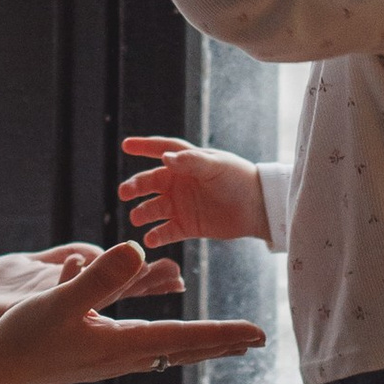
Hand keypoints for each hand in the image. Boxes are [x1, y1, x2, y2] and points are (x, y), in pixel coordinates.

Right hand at [0, 240, 262, 383]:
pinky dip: (166, 344)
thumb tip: (137, 252)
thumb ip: (99, 276)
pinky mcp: (92, 358)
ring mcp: (106, 361)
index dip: (222, 333)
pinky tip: (163, 345)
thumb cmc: (22, 335)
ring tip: (221, 343)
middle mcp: (120, 357)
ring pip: (165, 352)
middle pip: (183, 349)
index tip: (256, 333)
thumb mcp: (60, 298)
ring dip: (196, 345)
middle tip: (256, 341)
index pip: (184, 337)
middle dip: (220, 343)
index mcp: (120, 344)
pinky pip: (143, 351)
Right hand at [120, 136, 270, 248]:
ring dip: (143, 212)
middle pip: (151, 182)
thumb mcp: (216, 166)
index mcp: (187, 163)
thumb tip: (164, 158)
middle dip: (136, 186)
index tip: (126, 145)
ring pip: (154, 208)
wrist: (258, 208)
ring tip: (137, 218)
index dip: (144, 147)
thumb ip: (191, 162)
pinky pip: (167, 231)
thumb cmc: (239, 179)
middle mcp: (180, 183)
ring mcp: (182, 205)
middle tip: (125, 192)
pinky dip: (157, 235)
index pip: (162, 150)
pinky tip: (150, 238)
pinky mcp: (188, 226)